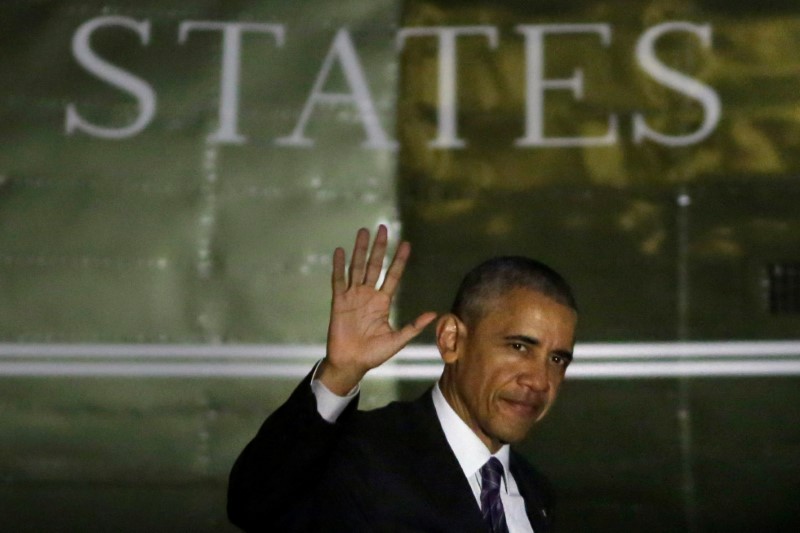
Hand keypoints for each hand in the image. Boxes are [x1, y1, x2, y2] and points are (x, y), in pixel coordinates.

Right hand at [318, 225, 436, 394]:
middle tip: (383, 228)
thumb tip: (434, 314)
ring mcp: (353, 297)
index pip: (392, 276)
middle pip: (374, 265)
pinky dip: (339, 266)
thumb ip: (413, 326)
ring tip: (363, 232)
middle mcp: (368, 295)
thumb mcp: (397, 340)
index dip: (399, 260)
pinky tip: (340, 252)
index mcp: (382, 302)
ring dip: (360, 250)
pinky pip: (338, 281)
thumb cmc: (374, 354)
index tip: (407, 244)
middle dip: (379, 247)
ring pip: (357, 268)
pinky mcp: (338, 302)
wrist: (351, 364)